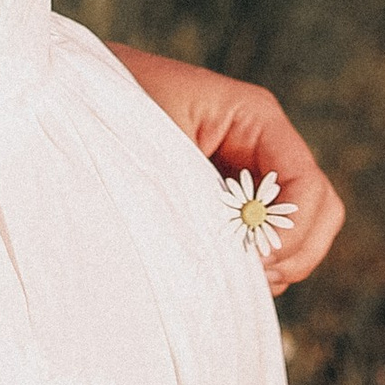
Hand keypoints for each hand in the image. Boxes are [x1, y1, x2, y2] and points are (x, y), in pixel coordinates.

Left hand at [108, 45, 346, 293]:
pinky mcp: (229, 200)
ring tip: (227, 275)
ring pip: (299, 229)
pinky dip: (255, 262)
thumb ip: (203, 203)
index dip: (290, 231)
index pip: (307, 184)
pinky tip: (217, 269)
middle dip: (293, 251)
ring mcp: (249, 173)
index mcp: (253, 118)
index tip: (252, 263)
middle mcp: (261, 144)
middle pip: (320, 209)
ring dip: (274, 261)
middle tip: (249, 278)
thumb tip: (247, 257)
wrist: (65, 107)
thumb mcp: (156, 157)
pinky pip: (266, 237)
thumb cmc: (105, 118)